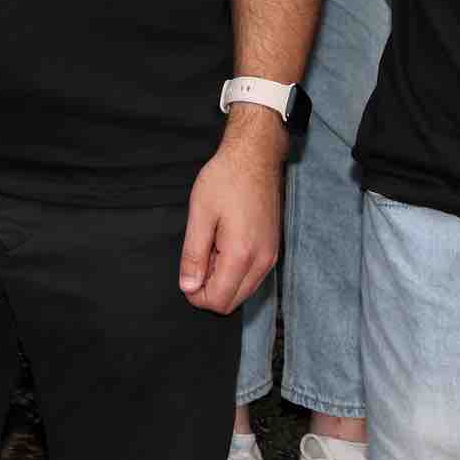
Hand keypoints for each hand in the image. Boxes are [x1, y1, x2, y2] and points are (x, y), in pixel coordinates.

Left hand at [176, 121, 286, 312]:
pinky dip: (235, 271)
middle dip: (209, 289)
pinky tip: (224, 245)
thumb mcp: (200, 214)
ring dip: (222, 280)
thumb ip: (193, 255)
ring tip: (211, 247)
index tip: (186, 273)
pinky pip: (252, 277)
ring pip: (243, 291)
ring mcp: (271, 257)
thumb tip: (188, 287)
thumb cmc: (225, 179)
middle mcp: (262, 262)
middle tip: (198, 257)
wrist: (255, 157)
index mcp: (242, 255)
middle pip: (232, 302)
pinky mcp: (273, 249)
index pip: (218, 301)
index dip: (195, 294)